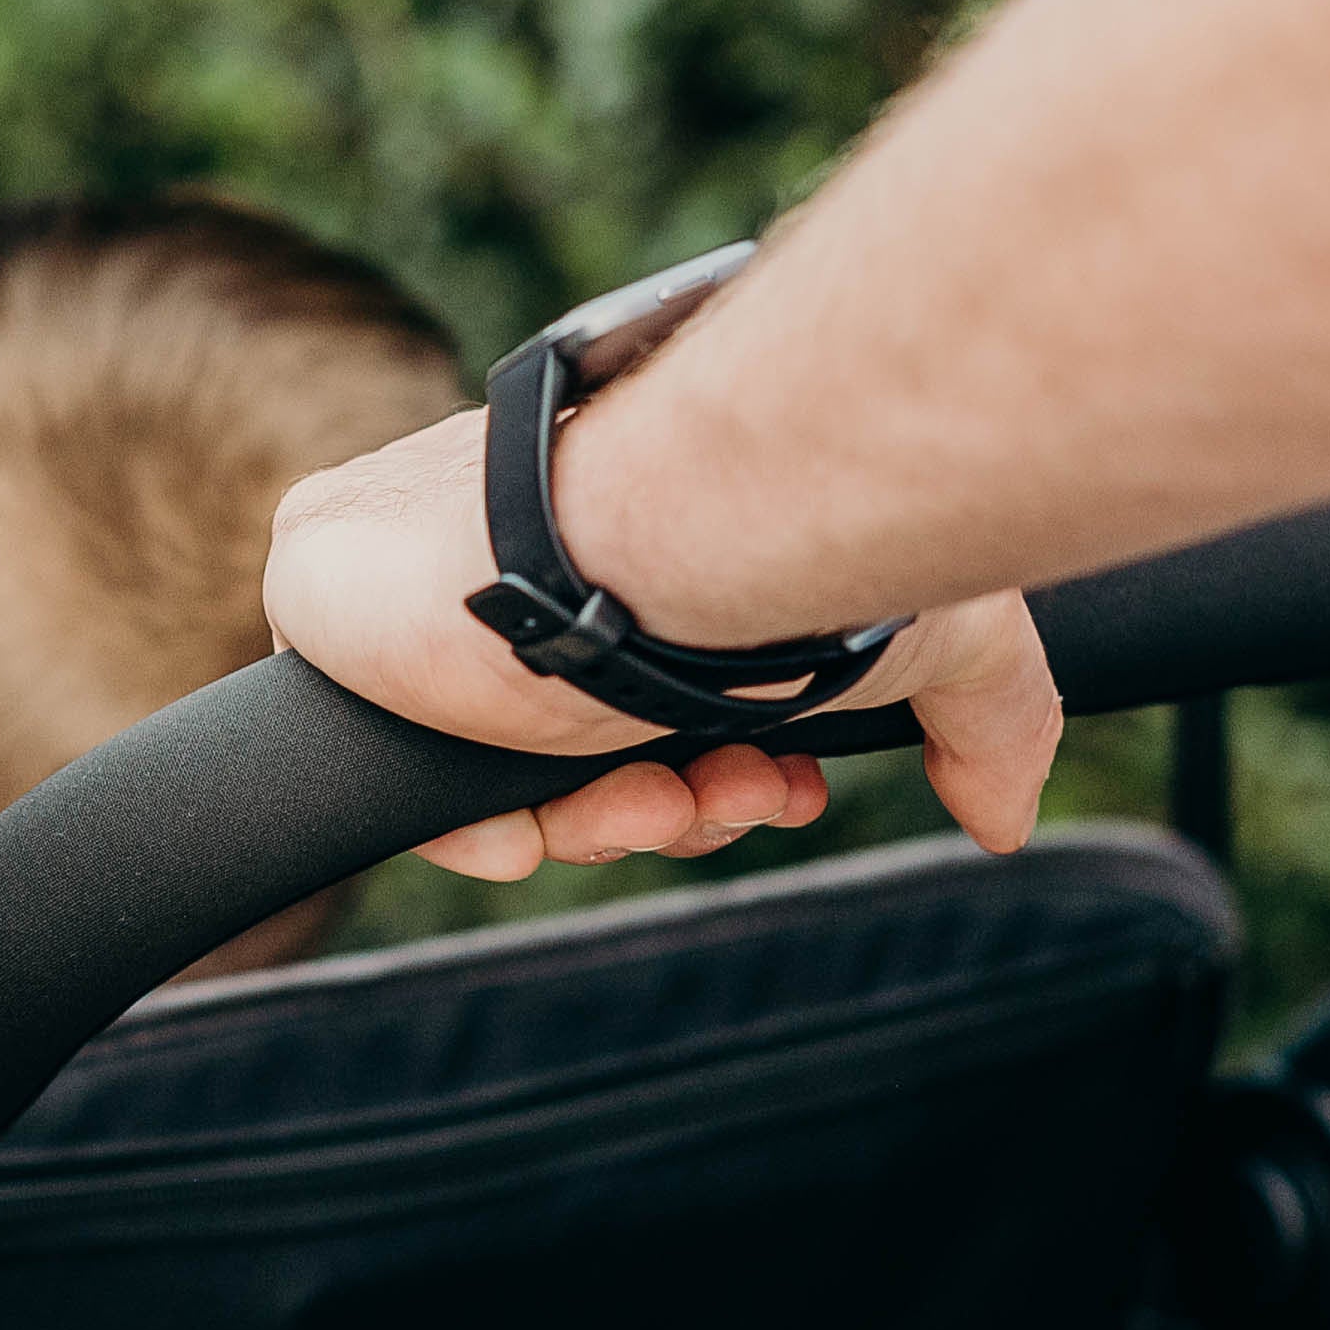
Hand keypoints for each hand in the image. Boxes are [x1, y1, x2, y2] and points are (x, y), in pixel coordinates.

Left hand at [260, 407, 1062, 880]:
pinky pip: (376, 770)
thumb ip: (986, 716)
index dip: (705, 764)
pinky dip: (481, 826)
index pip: (624, 689)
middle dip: (674, 798)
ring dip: (608, 819)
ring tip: (687, 795)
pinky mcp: (321, 587)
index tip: (778, 788)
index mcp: (620, 533)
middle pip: (563, 746)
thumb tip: (1008, 818)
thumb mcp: (942, 632)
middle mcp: (512, 550)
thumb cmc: (819, 536)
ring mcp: (412, 575)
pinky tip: (562, 809)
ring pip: (487, 771)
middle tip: (751, 798)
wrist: (708, 503)